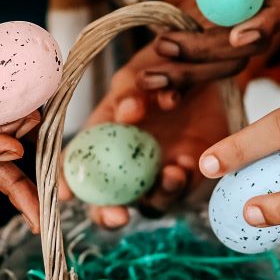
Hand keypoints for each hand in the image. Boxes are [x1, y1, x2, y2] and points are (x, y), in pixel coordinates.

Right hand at [60, 48, 232, 227]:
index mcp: (104, 137)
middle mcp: (126, 161)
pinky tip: (186, 164)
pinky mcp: (191, 174)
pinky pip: (183, 190)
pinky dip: (182, 182)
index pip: (76, 165)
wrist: (212, 64)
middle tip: (117, 214)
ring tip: (171, 173)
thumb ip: (129, 91)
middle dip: (107, 214)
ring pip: (150, 202)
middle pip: (108, 200)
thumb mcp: (142, 70)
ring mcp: (157, 170)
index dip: (67, 182)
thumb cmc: (167, 65)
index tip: (67, 193)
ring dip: (157, 195)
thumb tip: (126, 114)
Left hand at [134, 0, 279, 108]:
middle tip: (166, 43)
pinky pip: (201, 74)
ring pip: (225, 65)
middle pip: (252, 45)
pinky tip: (157, 90)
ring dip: (187, 73)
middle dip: (209, 51)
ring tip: (149, 69)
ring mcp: (234, 36)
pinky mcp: (209, 53)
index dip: (267, 24)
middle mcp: (258, 12)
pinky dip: (179, 86)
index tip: (237, 35)